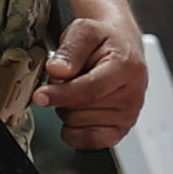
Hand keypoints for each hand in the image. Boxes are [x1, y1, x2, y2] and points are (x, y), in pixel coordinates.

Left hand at [38, 15, 146, 147]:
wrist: (120, 48)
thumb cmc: (103, 41)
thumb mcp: (84, 31)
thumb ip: (70, 50)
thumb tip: (57, 70)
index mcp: (127, 68)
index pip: (90, 89)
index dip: (61, 94)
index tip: (40, 96)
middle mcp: (132, 95)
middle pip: (79, 109)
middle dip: (63, 95)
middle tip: (71, 78)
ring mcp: (128, 116)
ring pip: (77, 125)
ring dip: (68, 109)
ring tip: (79, 90)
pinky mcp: (120, 131)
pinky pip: (86, 142)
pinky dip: (74, 130)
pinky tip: (79, 110)